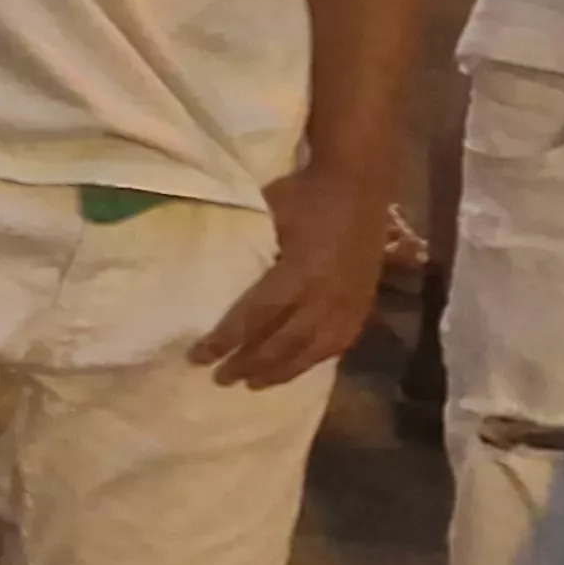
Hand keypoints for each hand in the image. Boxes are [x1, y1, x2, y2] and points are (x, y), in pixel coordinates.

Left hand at [189, 162, 389, 387]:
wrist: (360, 181)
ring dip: (282, 370)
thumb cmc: (305, 192)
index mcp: (299, 273)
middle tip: (221, 379)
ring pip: (314, 350)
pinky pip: (340, 342)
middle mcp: (327, 296)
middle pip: (284, 342)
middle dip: (250, 363)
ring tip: (255, 383)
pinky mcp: (364, 302)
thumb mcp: (265, 215)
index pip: (256, 317)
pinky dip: (316, 359)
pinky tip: (298, 367)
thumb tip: (212, 271)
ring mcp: (350, 302)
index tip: (199, 357)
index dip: (226, 340)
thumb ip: (245, 248)